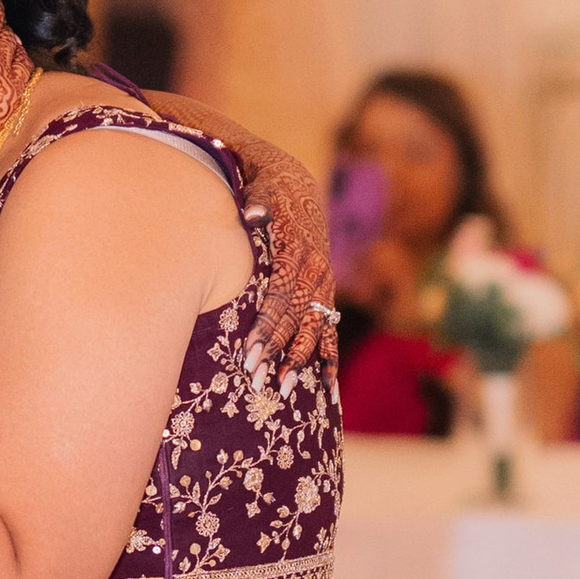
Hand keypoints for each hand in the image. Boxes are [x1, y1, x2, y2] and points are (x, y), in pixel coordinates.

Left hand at [231, 130, 337, 372]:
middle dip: (277, 352)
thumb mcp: (262, 192)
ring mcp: (323, 286)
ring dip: (300, 362)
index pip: (280, 298)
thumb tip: (253, 214)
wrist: (296, 188)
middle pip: (296, 320)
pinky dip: (329, 361)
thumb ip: (257, 205)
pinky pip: (331, 333)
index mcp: (297, 251)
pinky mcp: (326, 295)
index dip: (265, 327)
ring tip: (285, 389)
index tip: (248, 353)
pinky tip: (329, 390)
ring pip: (315, 330)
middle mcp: (315, 273)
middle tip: (257, 381)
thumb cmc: (268, 193)